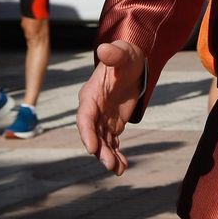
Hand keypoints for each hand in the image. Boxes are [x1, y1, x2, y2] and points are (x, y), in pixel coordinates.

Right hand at [78, 40, 145, 174]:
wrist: (132, 63)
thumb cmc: (125, 56)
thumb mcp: (123, 53)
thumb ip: (114, 54)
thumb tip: (104, 48)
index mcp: (91, 95)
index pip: (85, 117)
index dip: (87, 133)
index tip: (91, 148)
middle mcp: (93, 110)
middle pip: (93, 134)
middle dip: (100, 150)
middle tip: (110, 165)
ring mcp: (102, 118)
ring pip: (102, 142)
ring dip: (108, 156)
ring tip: (119, 170)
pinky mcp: (112, 123)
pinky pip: (112, 142)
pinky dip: (117, 153)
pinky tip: (123, 166)